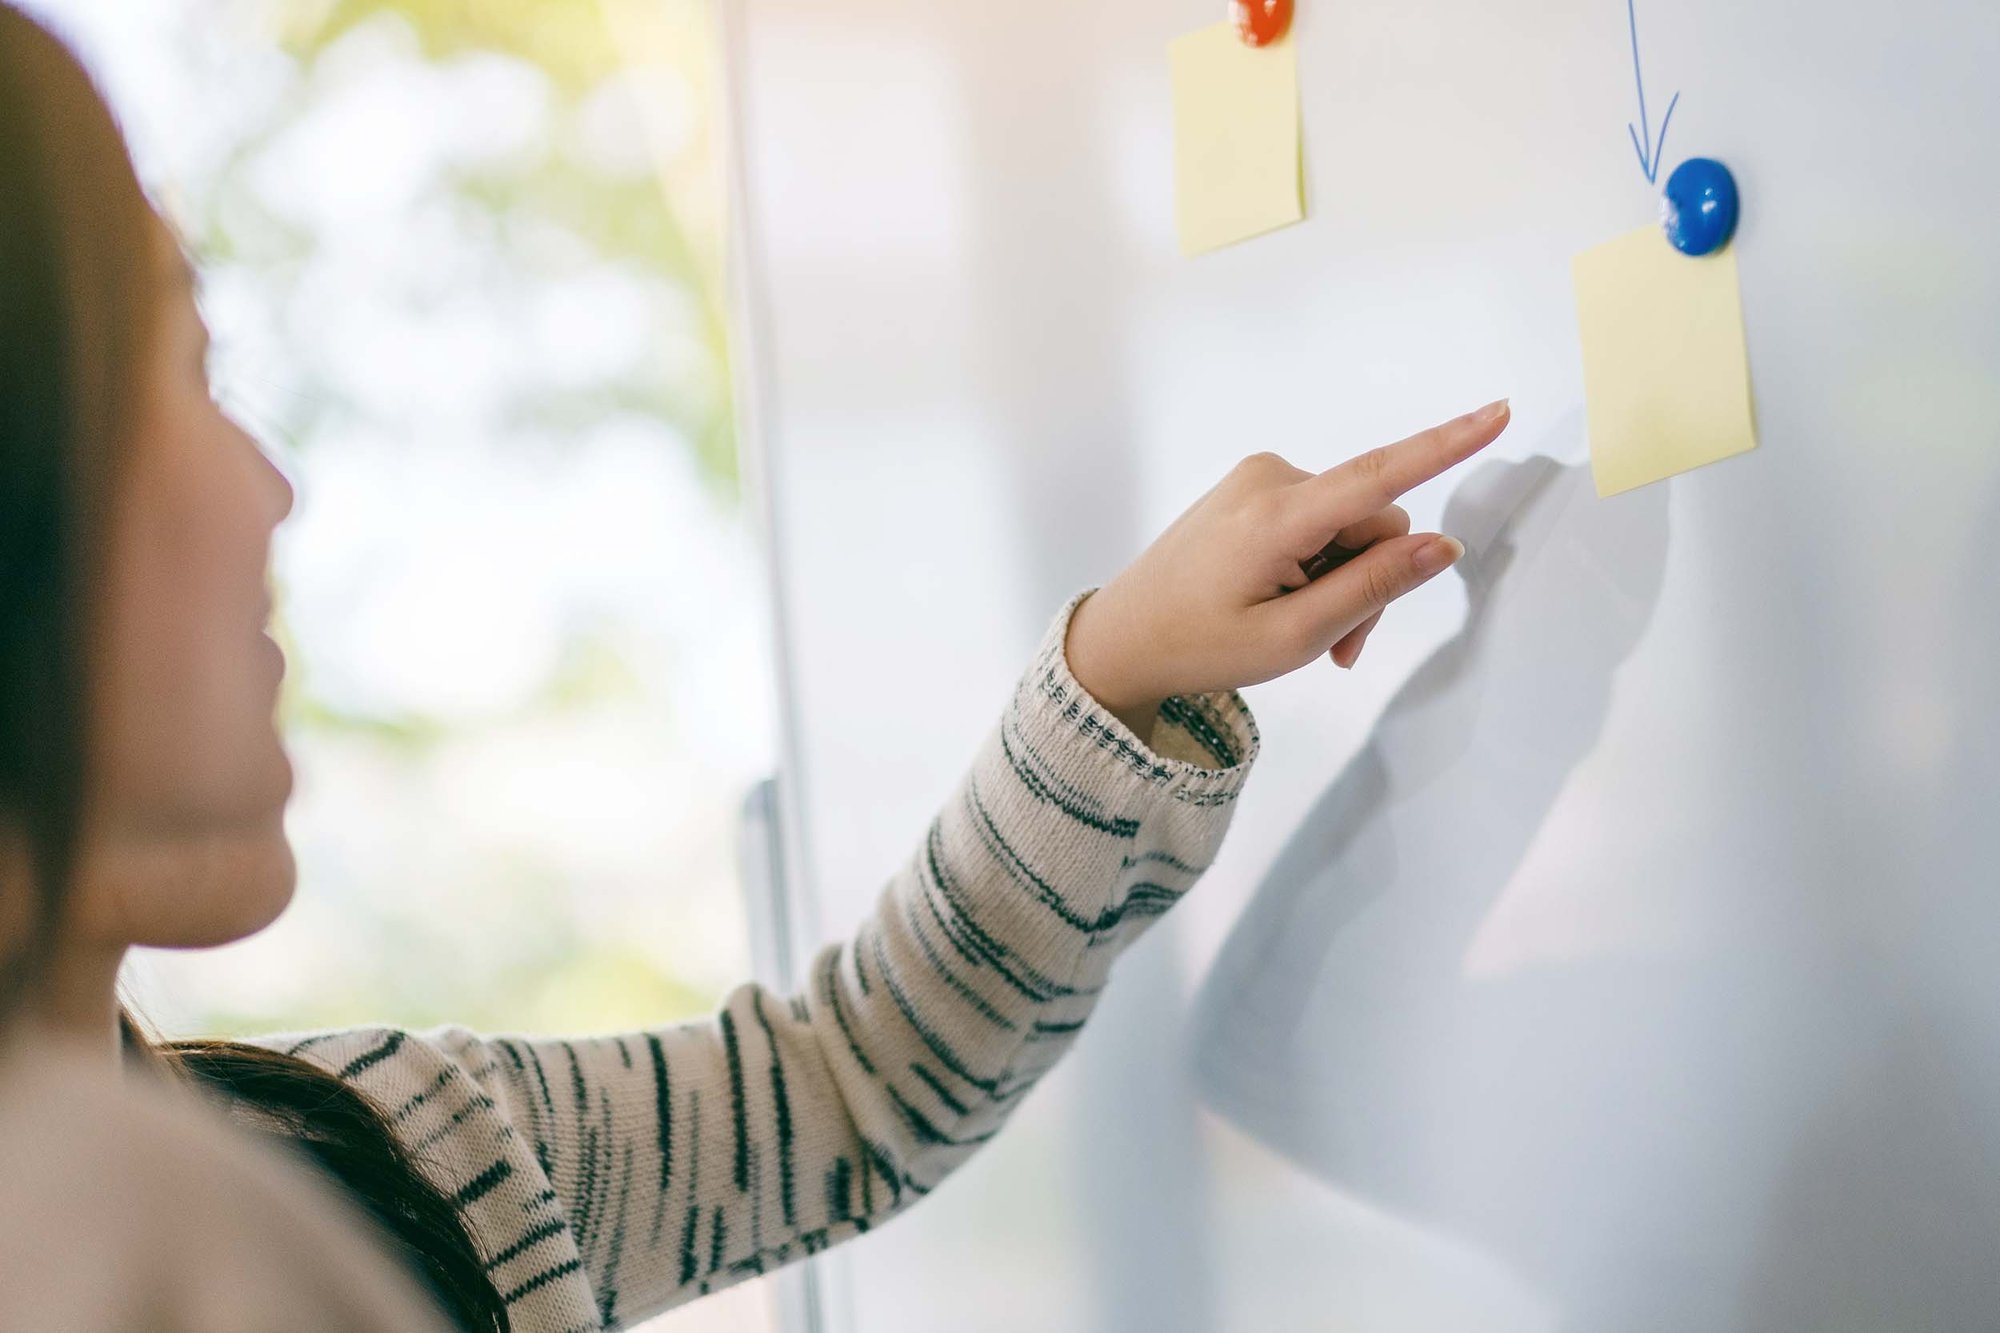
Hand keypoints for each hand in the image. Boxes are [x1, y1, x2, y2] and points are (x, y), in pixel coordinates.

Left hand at [1065, 400, 1510, 735]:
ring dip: (1345, 582)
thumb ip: (1372, 589)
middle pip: (1374, 521)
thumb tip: (1442, 546)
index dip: (1447, 445)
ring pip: (1351, 526)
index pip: (1380, 475)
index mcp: (1276, 515)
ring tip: (1307, 637)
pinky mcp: (1255, 489)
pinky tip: (1290, 606)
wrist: (1123, 638)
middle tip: (1338, 649)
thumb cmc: (1198, 646)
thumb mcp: (1293, 637)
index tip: (1498, 412)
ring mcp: (1259, 479)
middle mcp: (1270, 478)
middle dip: (1372, 583)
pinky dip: (1320, 567)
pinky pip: (1320, 521)